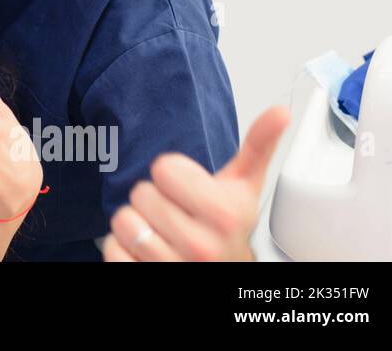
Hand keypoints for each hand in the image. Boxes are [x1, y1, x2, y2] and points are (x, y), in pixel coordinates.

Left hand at [103, 104, 291, 261]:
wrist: (222, 274)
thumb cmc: (226, 230)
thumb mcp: (243, 189)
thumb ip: (257, 147)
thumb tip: (280, 112)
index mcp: (225, 215)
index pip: (163, 168)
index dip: (173, 177)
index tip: (190, 192)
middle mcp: (201, 246)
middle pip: (140, 192)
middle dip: (154, 201)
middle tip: (176, 215)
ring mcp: (172, 267)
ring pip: (122, 220)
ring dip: (136, 224)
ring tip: (162, 233)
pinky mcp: (144, 279)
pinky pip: (111, 248)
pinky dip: (121, 248)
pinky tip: (147, 252)